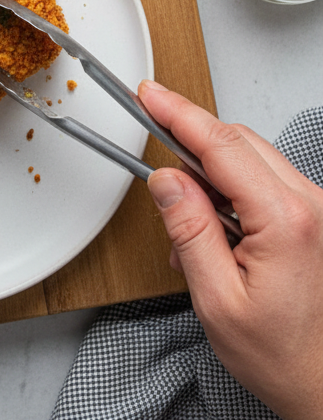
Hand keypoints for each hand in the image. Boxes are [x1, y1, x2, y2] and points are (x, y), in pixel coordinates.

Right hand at [140, 80, 322, 419]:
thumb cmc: (285, 358)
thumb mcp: (218, 301)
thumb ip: (189, 231)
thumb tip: (166, 180)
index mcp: (285, 220)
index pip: (220, 144)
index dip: (178, 113)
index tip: (147, 95)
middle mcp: (309, 205)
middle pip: (236, 142)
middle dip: (190, 146)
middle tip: (155, 165)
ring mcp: (316, 209)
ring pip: (250, 159)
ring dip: (211, 177)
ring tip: (191, 234)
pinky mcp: (313, 218)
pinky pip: (264, 182)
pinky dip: (232, 194)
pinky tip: (217, 235)